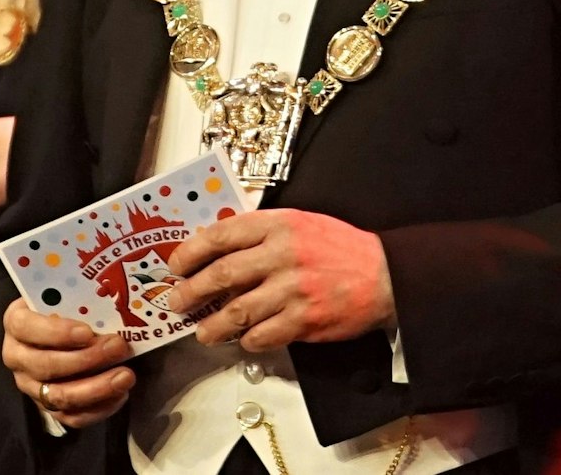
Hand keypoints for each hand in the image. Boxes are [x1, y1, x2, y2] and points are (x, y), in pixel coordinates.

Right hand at [1, 299, 133, 428]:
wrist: (58, 331)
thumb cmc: (64, 307)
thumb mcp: (65, 295)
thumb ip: (77, 297)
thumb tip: (107, 296)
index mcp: (16, 323)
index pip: (27, 328)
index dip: (57, 332)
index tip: (87, 332)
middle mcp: (17, 357)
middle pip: (46, 366)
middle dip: (87, 359)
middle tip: (119, 347)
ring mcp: (31, 386)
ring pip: (60, 396)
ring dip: (97, 388)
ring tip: (126, 376)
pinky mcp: (48, 407)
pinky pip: (72, 417)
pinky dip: (98, 409)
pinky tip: (120, 395)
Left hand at [165, 209, 394, 353]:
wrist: (384, 274)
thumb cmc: (339, 247)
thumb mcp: (299, 221)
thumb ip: (261, 230)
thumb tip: (218, 242)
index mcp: (278, 224)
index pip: (221, 235)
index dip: (191, 251)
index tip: (176, 264)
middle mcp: (282, 254)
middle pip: (222, 274)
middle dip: (192, 291)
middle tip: (178, 302)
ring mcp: (292, 289)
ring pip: (237, 311)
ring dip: (213, 325)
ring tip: (202, 332)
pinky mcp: (304, 320)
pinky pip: (262, 335)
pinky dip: (247, 340)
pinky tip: (243, 339)